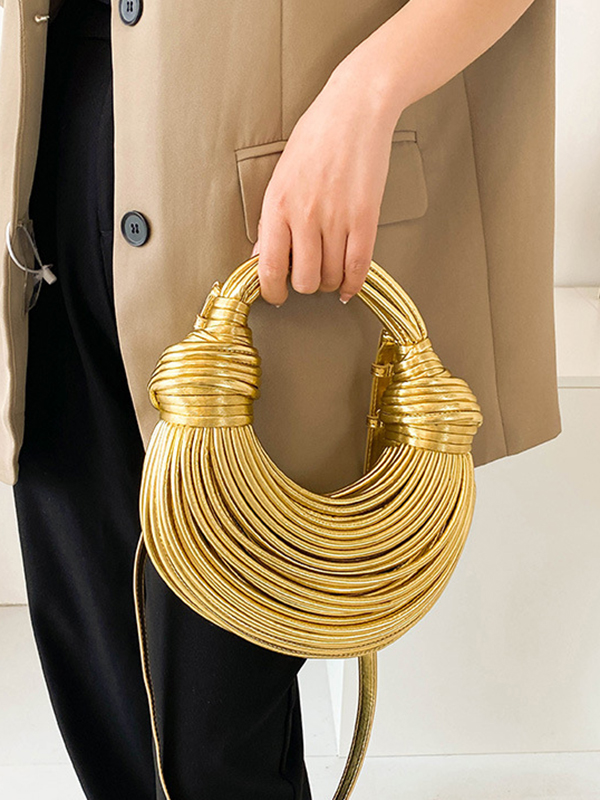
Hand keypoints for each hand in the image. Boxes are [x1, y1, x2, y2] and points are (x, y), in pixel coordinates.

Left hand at [251, 57, 400, 305]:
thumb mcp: (280, 178)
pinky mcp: (365, 217)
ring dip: (330, 282)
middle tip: (308, 275)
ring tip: (329, 271)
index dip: (272, 292)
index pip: (268, 269)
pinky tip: (348, 286)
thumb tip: (262, 259)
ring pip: (331, 277)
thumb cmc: (316, 139)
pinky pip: (359, 267)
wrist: (355, 109)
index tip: (277, 295)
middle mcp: (304, 215)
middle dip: (306, 285)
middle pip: (303, 280)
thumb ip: (271, 221)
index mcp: (277, 205)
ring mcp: (336, 217)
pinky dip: (353, 284)